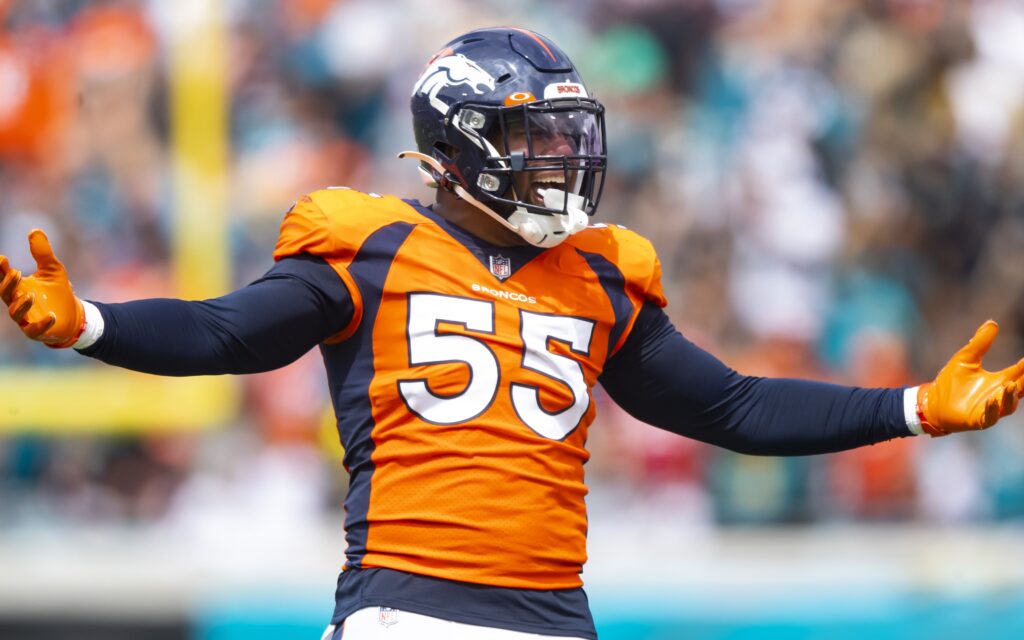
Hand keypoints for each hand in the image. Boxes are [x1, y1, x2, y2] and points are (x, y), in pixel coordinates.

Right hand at [0, 229, 84, 347]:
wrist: (74, 315)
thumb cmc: (58, 291)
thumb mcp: (52, 269)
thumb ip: (42, 252)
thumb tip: (34, 230)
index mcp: (18, 287)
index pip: (4, 277)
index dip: (0, 269)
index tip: (2, 258)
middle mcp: (18, 302)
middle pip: (6, 294)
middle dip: (8, 284)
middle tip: (16, 272)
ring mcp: (26, 318)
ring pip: (15, 313)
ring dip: (21, 304)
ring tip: (30, 295)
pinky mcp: (37, 331)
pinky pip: (34, 330)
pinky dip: (41, 324)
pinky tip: (51, 315)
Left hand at [917, 320, 1023, 435]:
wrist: (931, 401)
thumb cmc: (950, 381)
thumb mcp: (966, 358)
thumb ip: (980, 342)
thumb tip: (992, 322)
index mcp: (997, 381)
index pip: (1018, 373)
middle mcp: (997, 395)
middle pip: (1020, 390)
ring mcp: (989, 409)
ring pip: (1009, 406)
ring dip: (1011, 397)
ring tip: (1011, 385)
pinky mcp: (977, 420)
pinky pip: (990, 418)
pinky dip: (993, 410)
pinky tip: (991, 400)